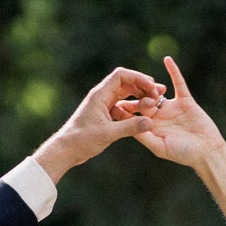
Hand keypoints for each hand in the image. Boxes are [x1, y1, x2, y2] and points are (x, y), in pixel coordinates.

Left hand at [33, 67, 164, 182]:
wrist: (66, 150)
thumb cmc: (82, 140)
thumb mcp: (108, 134)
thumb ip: (130, 127)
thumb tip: (150, 122)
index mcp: (100, 95)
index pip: (121, 76)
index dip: (138, 78)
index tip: (152, 86)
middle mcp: (102, 96)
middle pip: (126, 82)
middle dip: (143, 86)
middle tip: (159, 93)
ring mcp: (103, 104)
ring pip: (125, 94)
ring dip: (139, 96)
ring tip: (156, 101)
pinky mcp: (104, 114)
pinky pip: (122, 106)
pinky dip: (133, 107)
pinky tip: (144, 113)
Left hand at [129, 56, 225, 170]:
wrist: (207, 152)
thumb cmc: (183, 155)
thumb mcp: (160, 147)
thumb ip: (144, 135)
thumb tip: (129, 123)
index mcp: (149, 127)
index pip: (132, 113)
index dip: (123, 106)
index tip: (114, 101)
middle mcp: (158, 115)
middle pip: (141, 98)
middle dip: (135, 93)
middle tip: (130, 89)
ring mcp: (171, 106)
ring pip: (156, 90)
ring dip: (150, 85)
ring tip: (146, 81)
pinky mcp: (185, 100)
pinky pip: (178, 82)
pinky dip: (173, 71)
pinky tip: (167, 60)